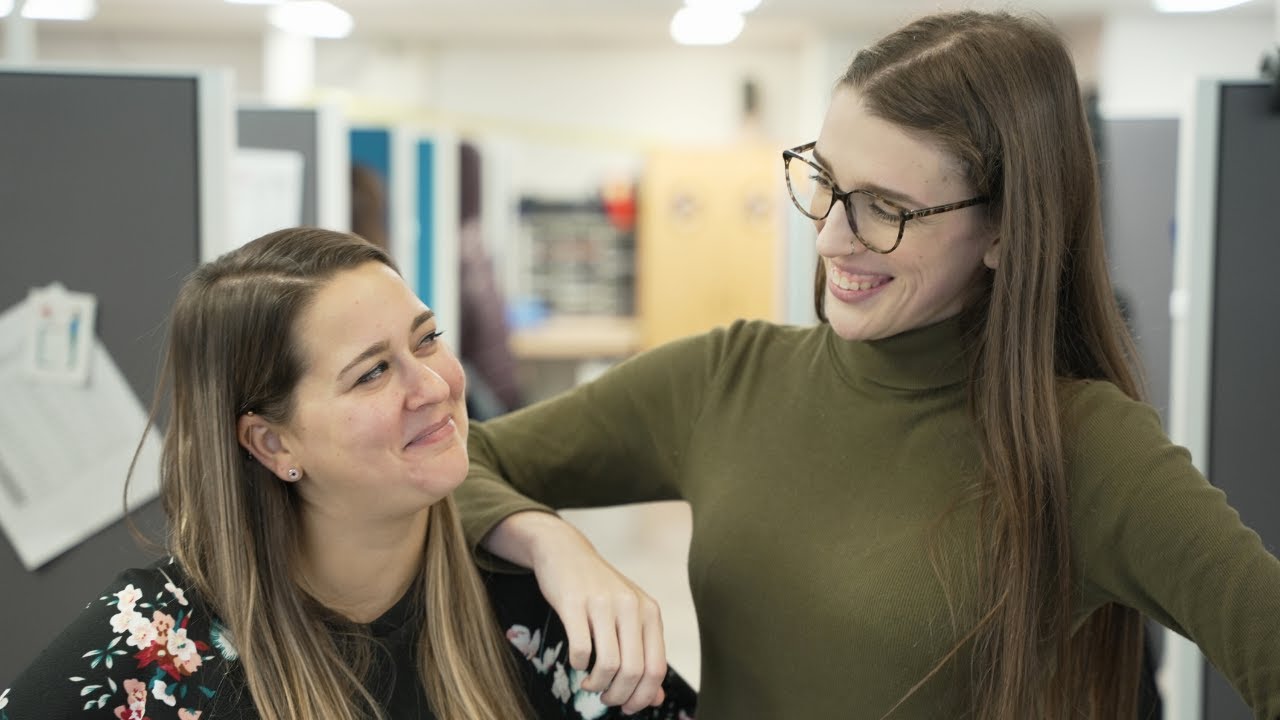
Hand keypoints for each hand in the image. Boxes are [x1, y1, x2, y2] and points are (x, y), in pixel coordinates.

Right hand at [486, 511, 667, 713]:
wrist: (566, 552)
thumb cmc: (599, 591)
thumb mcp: (629, 618)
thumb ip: (644, 654)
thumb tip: (655, 698)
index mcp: (649, 612)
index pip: (656, 668)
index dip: (644, 697)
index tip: (629, 707)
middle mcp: (631, 606)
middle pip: (633, 671)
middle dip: (618, 695)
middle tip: (605, 697)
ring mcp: (603, 604)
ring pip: (608, 665)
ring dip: (597, 685)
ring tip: (590, 683)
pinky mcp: (574, 603)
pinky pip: (580, 650)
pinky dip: (578, 666)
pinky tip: (577, 663)